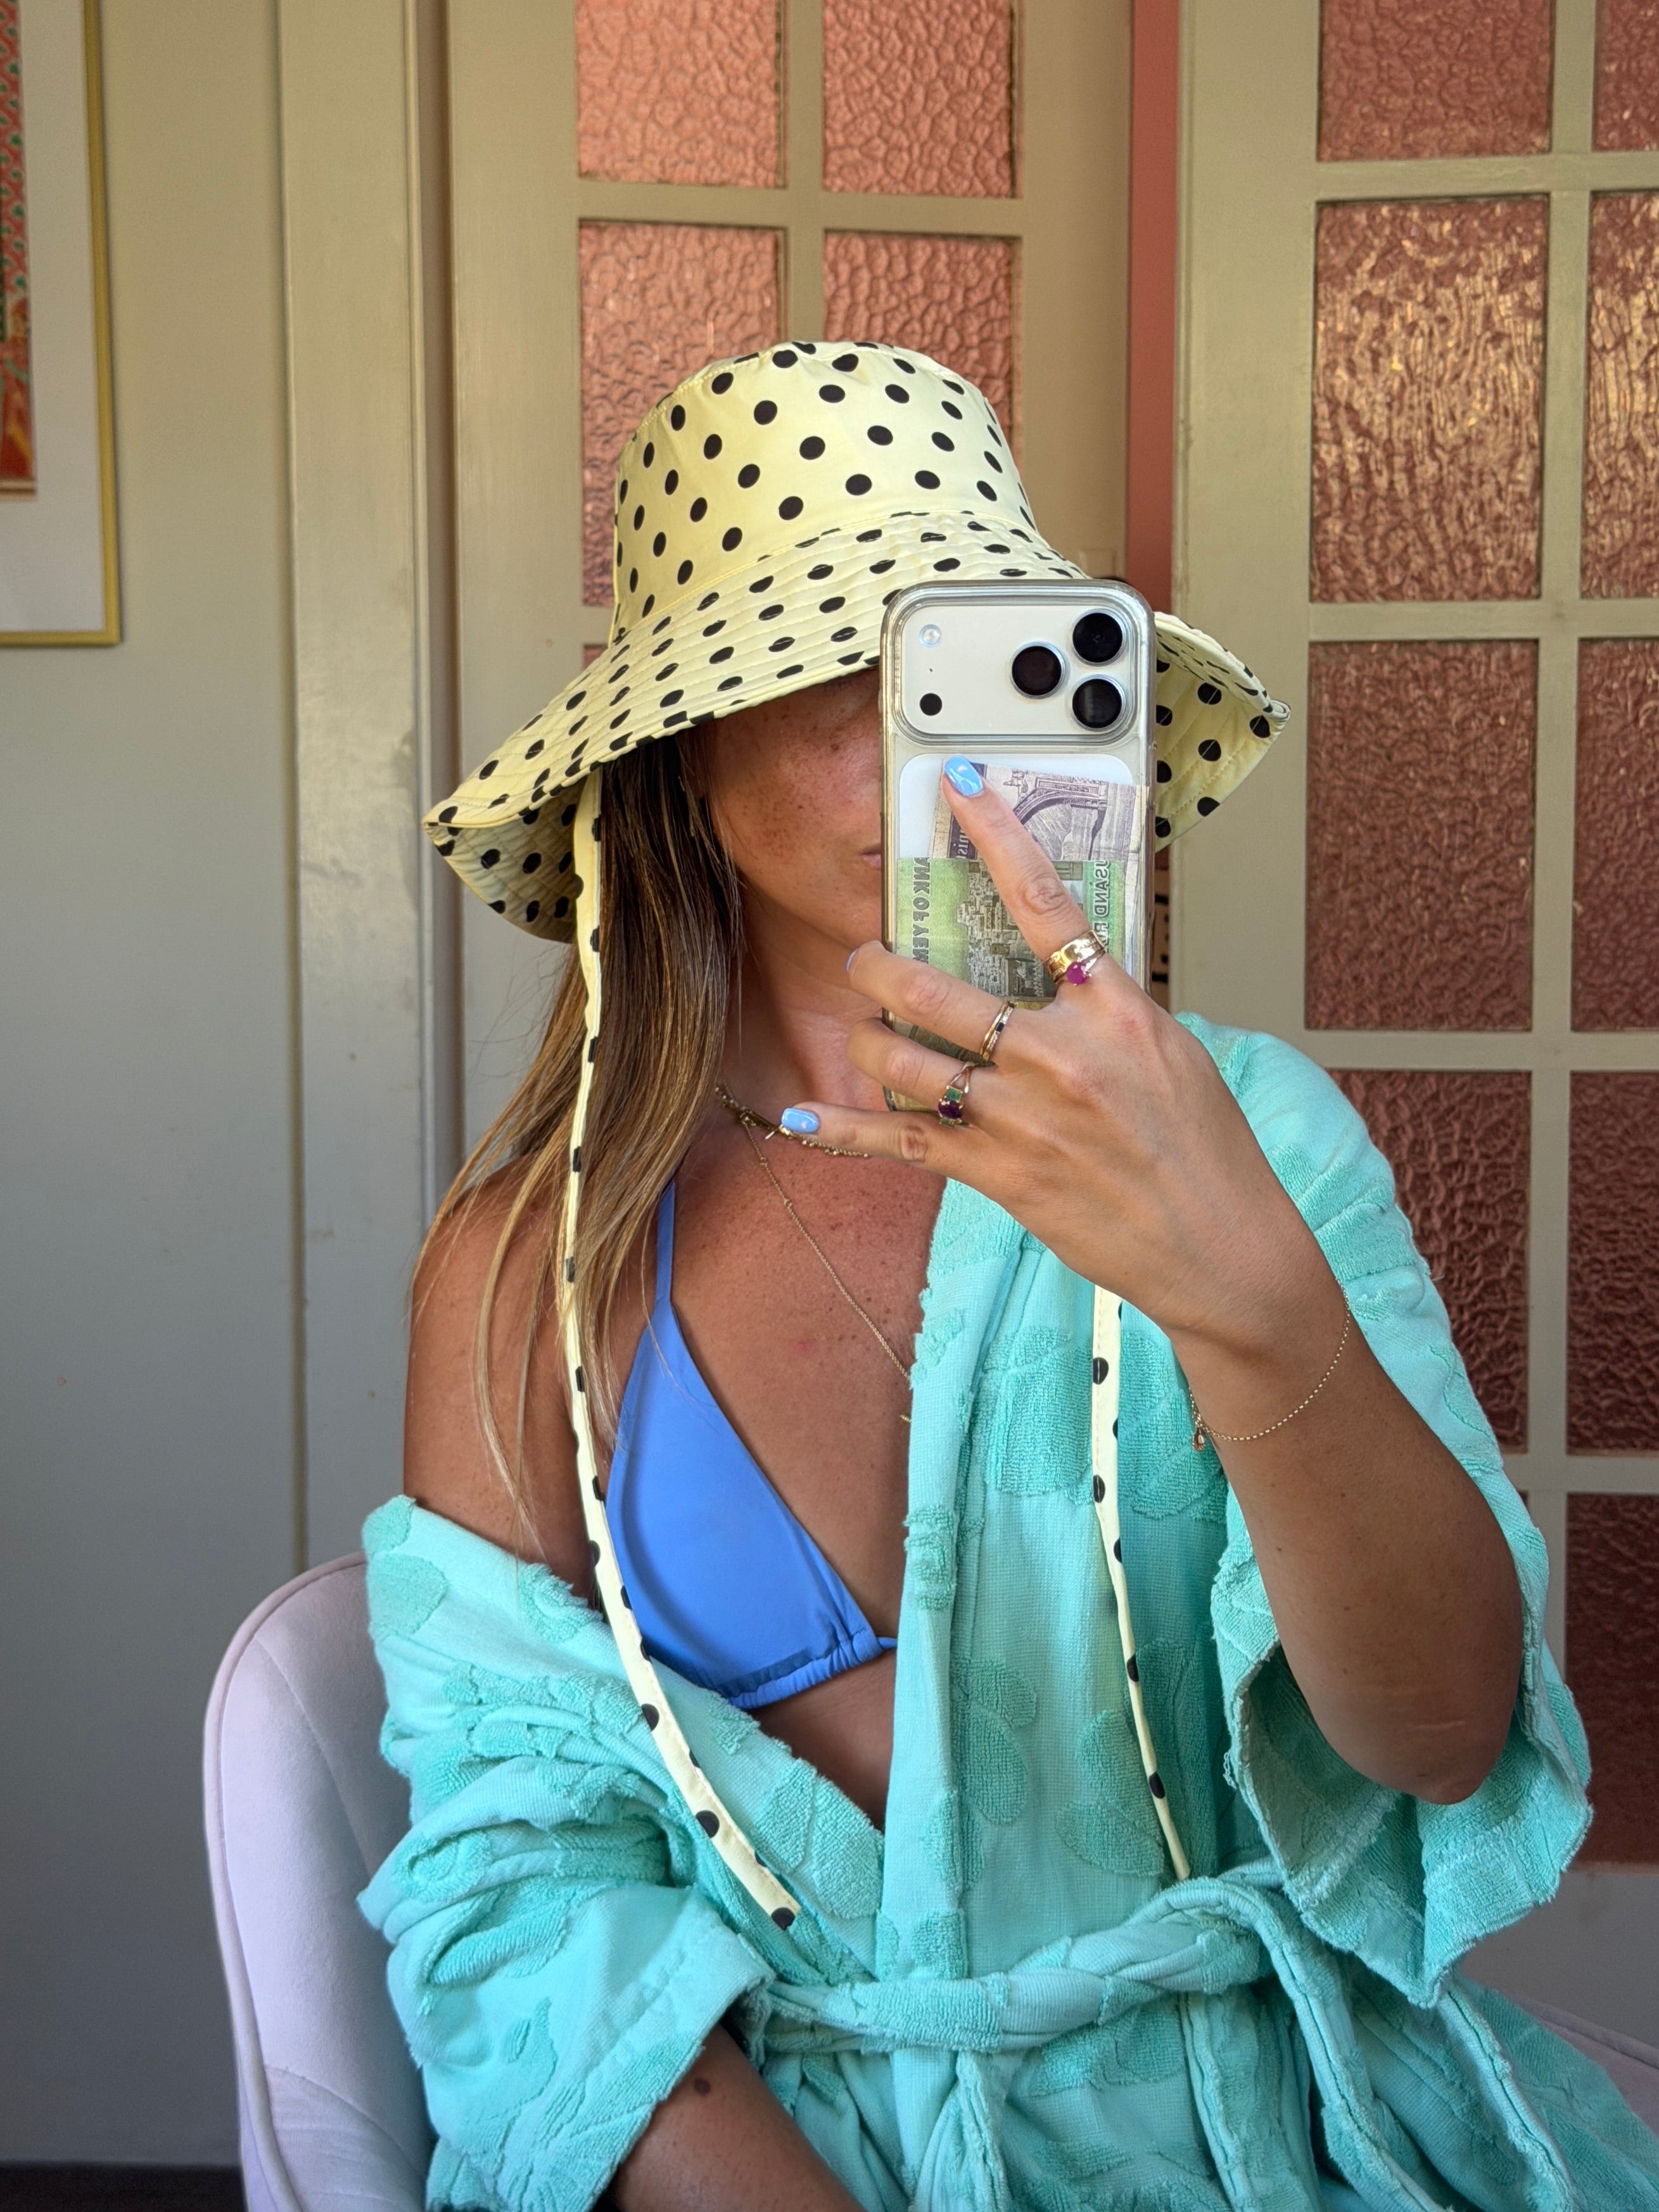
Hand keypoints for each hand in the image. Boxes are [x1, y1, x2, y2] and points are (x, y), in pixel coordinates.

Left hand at [788, 766, 1335, 1367]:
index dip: (995, 837)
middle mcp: (1059, 1054)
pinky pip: (902, 1141)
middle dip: (882, 968)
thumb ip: (1106, 1008)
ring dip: (870, 1039)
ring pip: (906, 1059)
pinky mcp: (997, 1171)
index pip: (1044, 901)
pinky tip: (805, 1120)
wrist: (1218, 1242)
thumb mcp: (1171, 1050)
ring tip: (865, 1030)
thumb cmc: (1204, 1149)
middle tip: (866, 960)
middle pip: (937, 988)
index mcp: (1113, 1009)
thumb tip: (1058, 972)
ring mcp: (1020, 1115)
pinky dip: (845, 1131)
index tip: (961, 792)